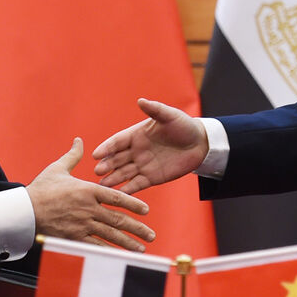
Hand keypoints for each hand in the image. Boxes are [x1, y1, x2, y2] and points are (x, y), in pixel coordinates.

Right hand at [27, 138, 154, 251]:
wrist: (23, 211)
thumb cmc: (40, 189)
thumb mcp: (58, 168)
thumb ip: (73, 156)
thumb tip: (79, 140)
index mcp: (87, 190)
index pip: (116, 197)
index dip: (133, 203)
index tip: (145, 210)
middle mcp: (88, 208)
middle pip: (118, 219)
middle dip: (137, 228)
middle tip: (150, 235)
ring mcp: (82, 224)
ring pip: (110, 235)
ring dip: (127, 243)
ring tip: (141, 249)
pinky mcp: (73, 237)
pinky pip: (95, 246)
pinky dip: (108, 252)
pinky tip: (119, 257)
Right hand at [92, 98, 207, 193]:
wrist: (200, 143)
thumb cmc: (183, 125)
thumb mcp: (169, 116)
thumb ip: (155, 110)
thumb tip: (141, 100)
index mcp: (136, 135)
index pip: (117, 142)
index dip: (107, 148)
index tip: (96, 154)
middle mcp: (136, 150)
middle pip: (117, 159)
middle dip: (107, 165)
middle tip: (97, 172)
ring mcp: (142, 165)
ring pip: (124, 173)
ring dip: (113, 179)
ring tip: (102, 186)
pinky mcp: (151, 178)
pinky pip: (137, 184)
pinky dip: (127, 190)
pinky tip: (118, 195)